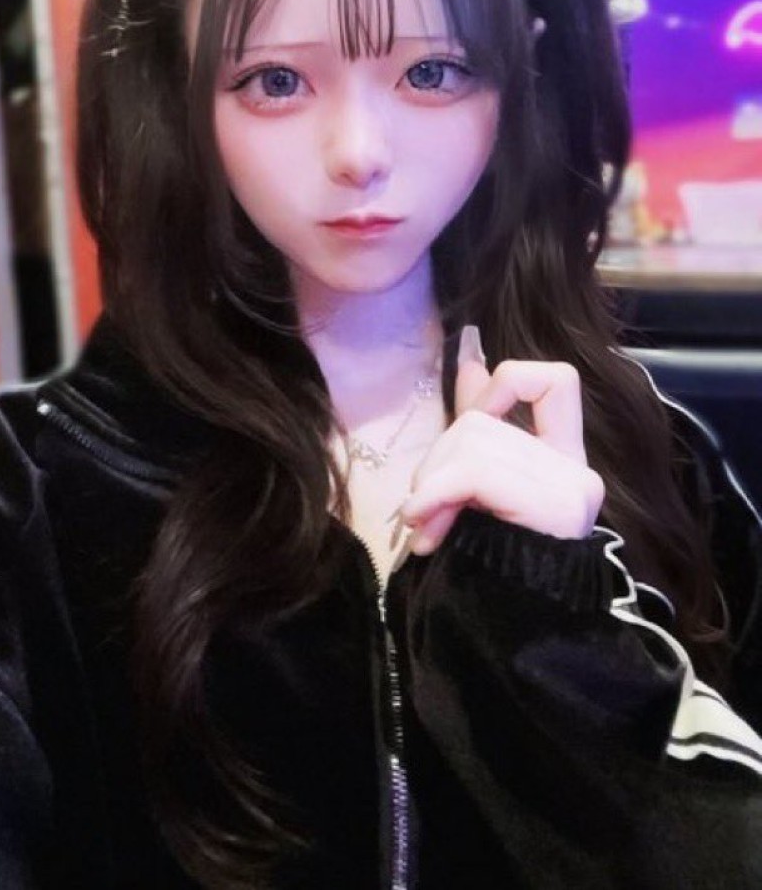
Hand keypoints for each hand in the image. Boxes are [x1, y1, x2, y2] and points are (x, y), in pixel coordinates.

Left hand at [400, 333, 604, 554]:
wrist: (507, 642)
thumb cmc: (487, 569)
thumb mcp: (475, 489)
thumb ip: (479, 426)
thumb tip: (471, 356)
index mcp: (562, 459)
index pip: (556, 380)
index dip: (505, 383)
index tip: (474, 416)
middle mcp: (576, 469)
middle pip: (485, 423)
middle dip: (438, 462)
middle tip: (421, 511)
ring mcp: (572, 487)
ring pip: (474, 444)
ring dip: (431, 484)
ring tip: (425, 526)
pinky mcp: (559, 507)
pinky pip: (477, 473)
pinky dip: (436, 494)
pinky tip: (422, 525)